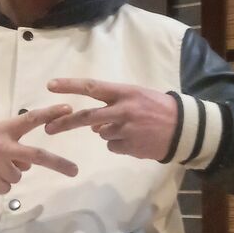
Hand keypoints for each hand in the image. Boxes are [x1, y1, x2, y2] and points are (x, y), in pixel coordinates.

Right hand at [0, 104, 78, 195]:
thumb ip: (9, 144)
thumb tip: (28, 162)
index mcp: (2, 130)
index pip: (30, 119)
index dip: (50, 114)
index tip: (68, 109)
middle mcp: (2, 146)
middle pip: (37, 156)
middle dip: (59, 164)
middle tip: (75, 171)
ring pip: (18, 175)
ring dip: (8, 175)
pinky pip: (6, 188)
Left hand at [45, 78, 177, 160]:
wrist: (185, 128)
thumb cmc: (159, 108)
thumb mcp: (137, 97)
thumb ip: (114, 106)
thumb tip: (94, 125)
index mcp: (125, 92)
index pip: (92, 87)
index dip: (70, 86)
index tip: (51, 86)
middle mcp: (123, 110)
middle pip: (87, 117)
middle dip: (65, 123)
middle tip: (48, 128)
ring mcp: (127, 130)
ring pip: (102, 134)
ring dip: (110, 133)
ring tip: (132, 129)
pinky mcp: (131, 147)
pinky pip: (114, 146)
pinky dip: (120, 144)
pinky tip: (137, 139)